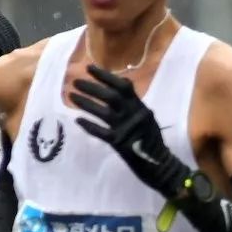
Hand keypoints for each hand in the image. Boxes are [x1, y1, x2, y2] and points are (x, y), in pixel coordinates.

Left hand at [70, 65, 188, 197]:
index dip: (105, 76)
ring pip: (103, 112)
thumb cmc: (152, 139)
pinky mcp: (119, 143)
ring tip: (72, 96)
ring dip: (86, 103)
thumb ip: (134, 104)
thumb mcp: (147, 116)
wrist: (159, 163)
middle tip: (75, 82)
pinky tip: (78, 120)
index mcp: (140, 106)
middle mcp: (133, 114)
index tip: (89, 68)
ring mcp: (125, 129)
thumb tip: (120, 86)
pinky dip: (89, 125)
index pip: (123, 86)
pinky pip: (101, 132)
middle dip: (92, 87)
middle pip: (110, 97)